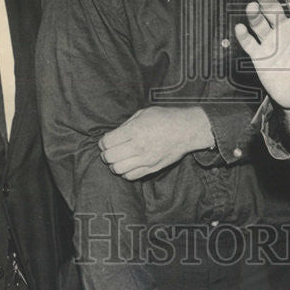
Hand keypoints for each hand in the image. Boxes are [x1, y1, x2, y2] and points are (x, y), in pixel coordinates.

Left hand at [99, 106, 214, 179]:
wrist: (187, 130)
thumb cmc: (166, 118)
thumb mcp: (144, 113)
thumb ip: (127, 124)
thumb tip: (113, 135)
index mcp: (135, 130)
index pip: (107, 142)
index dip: (103, 142)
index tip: (106, 141)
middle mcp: (139, 146)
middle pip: (110, 157)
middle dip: (106, 154)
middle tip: (110, 150)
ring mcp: (146, 159)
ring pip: (118, 169)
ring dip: (114, 164)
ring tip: (119, 158)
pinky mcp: (152, 168)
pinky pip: (131, 176)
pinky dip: (125, 172)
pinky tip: (129, 164)